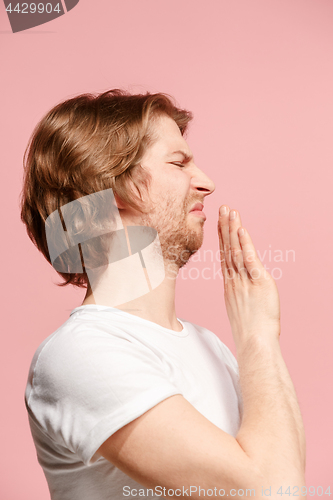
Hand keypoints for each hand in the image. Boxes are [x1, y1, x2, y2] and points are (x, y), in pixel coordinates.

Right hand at [218, 206, 280, 348]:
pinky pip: (249, 260)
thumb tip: (243, 287)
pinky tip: (241, 230)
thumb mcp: (240, 307)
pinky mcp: (257, 282)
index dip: (222, 237)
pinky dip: (244, 244)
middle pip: (227, 248)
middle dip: (224, 227)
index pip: (225, 255)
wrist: (254, 342)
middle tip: (222, 208)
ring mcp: (243, 280)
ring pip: (235, 250)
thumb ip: (240, 292)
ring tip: (230, 211)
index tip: (220, 223)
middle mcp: (234, 279)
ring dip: (233, 229)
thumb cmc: (249, 329)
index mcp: (230, 284)